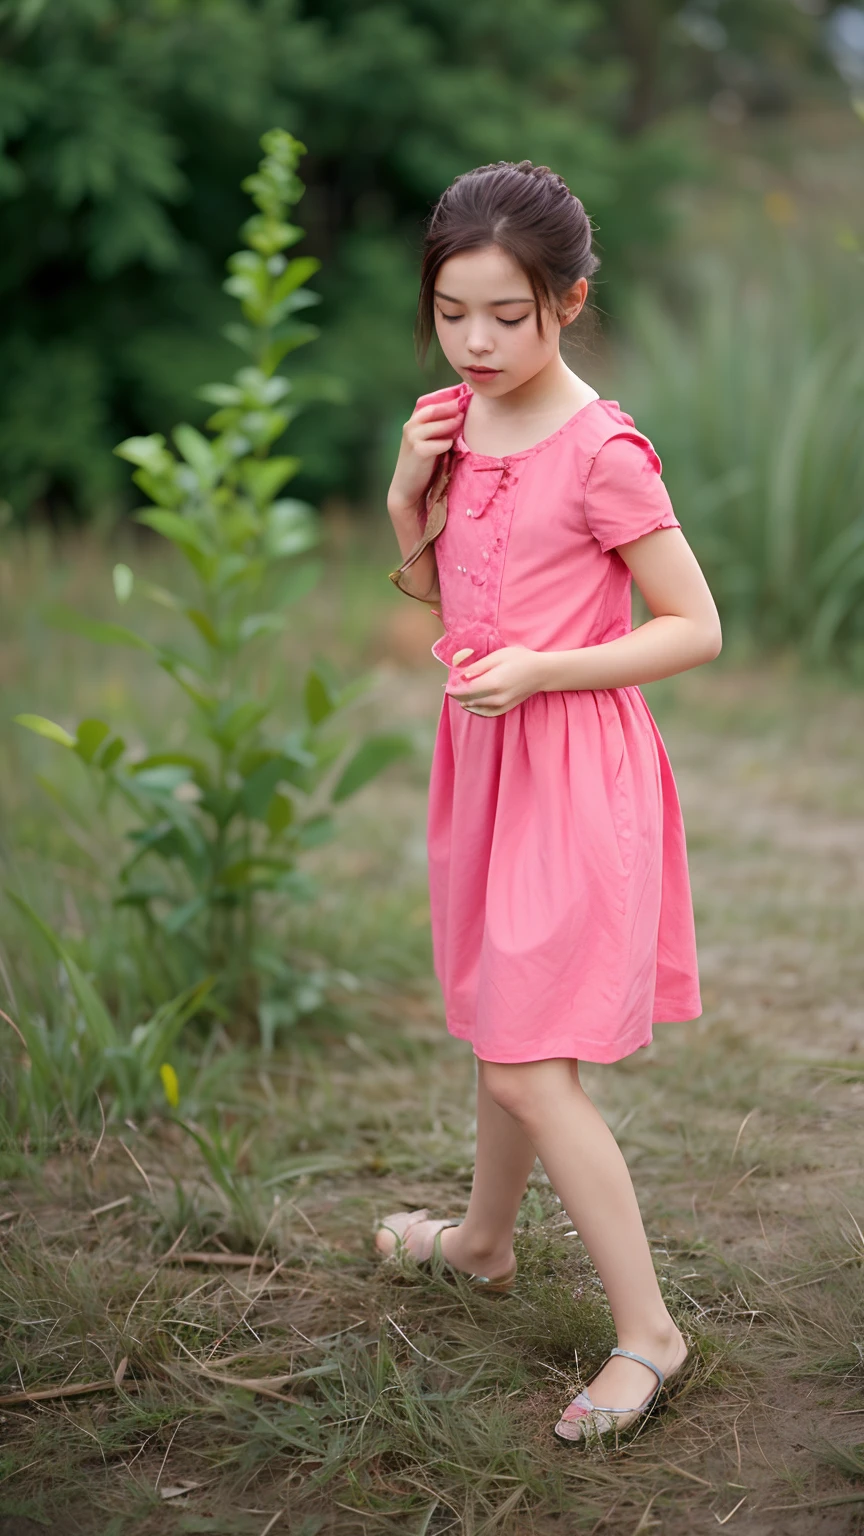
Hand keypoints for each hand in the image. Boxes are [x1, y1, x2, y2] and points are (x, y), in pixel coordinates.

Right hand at [387, 384, 465, 513]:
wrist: (407, 488)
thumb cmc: (422, 466)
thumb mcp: (429, 443)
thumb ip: (440, 430)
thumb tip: (461, 415)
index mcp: (413, 423)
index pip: (430, 404)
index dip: (447, 399)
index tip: (464, 395)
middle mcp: (410, 427)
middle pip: (433, 409)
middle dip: (451, 406)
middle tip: (467, 404)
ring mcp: (412, 438)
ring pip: (437, 424)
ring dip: (452, 423)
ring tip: (462, 421)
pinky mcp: (418, 451)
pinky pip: (439, 443)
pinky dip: (447, 443)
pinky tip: (451, 446)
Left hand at [445, 645, 547, 715]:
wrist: (541, 672)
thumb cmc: (520, 659)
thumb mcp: (497, 656)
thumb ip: (478, 667)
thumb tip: (461, 676)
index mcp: (493, 682)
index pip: (466, 690)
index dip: (454, 688)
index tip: (447, 684)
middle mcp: (496, 697)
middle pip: (469, 700)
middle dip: (457, 694)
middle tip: (450, 687)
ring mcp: (502, 705)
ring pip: (476, 708)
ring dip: (465, 701)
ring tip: (459, 694)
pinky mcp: (506, 708)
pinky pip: (486, 713)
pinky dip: (476, 710)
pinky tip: (471, 704)